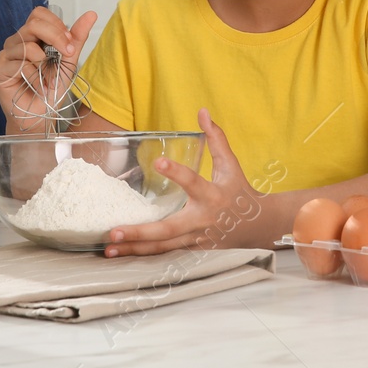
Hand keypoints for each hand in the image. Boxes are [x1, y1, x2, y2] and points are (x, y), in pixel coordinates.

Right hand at [0, 6, 96, 132]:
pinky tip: (38, 86)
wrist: (41, 115)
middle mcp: (18, 42)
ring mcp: (7, 55)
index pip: (39, 14)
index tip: (68, 43)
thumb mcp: (68, 62)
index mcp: (33, 36)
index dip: (55, 24)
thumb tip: (91, 15)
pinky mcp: (0, 70)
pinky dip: (34, 77)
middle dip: (54, 37)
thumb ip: (76, 38)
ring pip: (26, 45)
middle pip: (33, 24)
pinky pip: (19, 65)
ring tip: (49, 79)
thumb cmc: (51, 89)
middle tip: (66, 53)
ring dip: (44, 63)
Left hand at [104, 109, 265, 255]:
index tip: (158, 162)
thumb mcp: (230, 165)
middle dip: (141, 232)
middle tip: (115, 230)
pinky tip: (122, 254)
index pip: (193, 182)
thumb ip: (216, 139)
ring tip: (108, 248)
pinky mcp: (192, 251)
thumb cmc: (240, 191)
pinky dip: (143, 256)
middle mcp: (202, 220)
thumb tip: (202, 112)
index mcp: (212, 195)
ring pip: (162, 248)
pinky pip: (165, 254)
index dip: (177, 172)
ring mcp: (196, 240)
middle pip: (168, 230)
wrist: (258, 227)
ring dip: (134, 249)